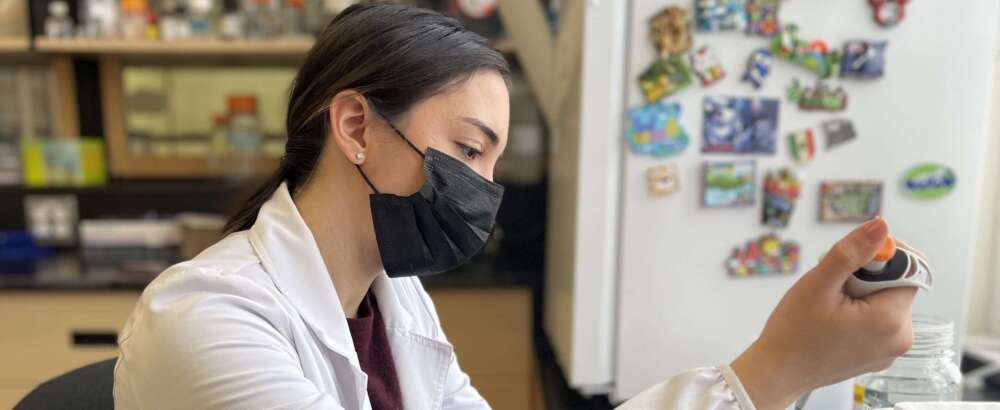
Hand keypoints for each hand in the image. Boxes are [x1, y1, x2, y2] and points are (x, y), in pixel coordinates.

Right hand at [731, 218, 918, 409]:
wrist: (778, 372)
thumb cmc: (793, 333)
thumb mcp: (818, 284)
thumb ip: (851, 252)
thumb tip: (880, 227)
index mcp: (891, 320)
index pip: (908, 271)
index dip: (881, 257)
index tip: (852, 259)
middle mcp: (899, 338)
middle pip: (895, 286)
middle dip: (866, 276)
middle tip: (832, 285)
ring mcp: (889, 350)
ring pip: (885, 302)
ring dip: (860, 293)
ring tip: (829, 304)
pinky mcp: (878, 355)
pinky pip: (878, 321)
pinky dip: (859, 312)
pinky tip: (832, 319)